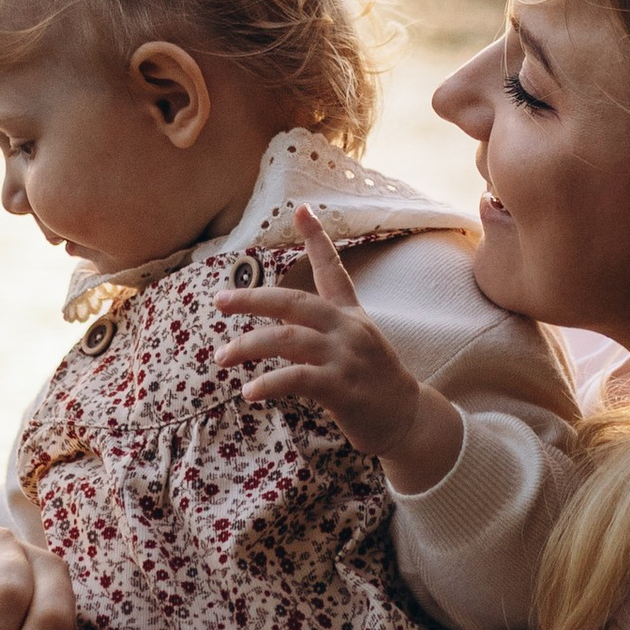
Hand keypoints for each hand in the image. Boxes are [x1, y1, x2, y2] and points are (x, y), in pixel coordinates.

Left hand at [214, 208, 463, 488]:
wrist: (409, 420)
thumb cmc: (375, 383)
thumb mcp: (353, 345)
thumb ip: (320, 330)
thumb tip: (280, 324)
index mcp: (351, 314)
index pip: (332, 269)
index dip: (316, 238)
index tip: (300, 209)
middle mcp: (347, 329)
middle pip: (294, 302)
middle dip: (253, 299)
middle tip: (220, 300)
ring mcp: (345, 357)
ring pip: (287, 340)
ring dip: (248, 346)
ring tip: (221, 356)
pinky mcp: (341, 387)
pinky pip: (297, 379)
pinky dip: (269, 384)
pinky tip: (248, 392)